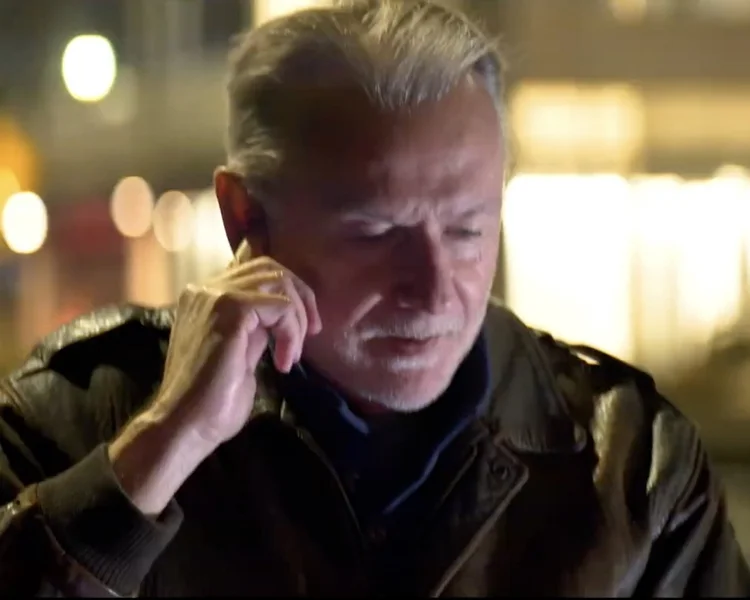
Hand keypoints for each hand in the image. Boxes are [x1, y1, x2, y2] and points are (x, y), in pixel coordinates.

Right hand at [108, 241, 320, 515]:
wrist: (187, 425)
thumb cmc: (213, 398)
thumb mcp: (241, 350)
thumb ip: (255, 326)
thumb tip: (283, 313)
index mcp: (205, 296)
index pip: (257, 271)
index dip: (289, 292)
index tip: (305, 327)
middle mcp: (205, 288)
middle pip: (271, 268)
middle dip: (301, 297)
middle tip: (311, 333)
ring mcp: (214, 296)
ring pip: (278, 283)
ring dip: (296, 320)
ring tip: (291, 354)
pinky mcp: (229, 310)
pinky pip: (280, 306)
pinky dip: (290, 333)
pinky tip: (283, 362)